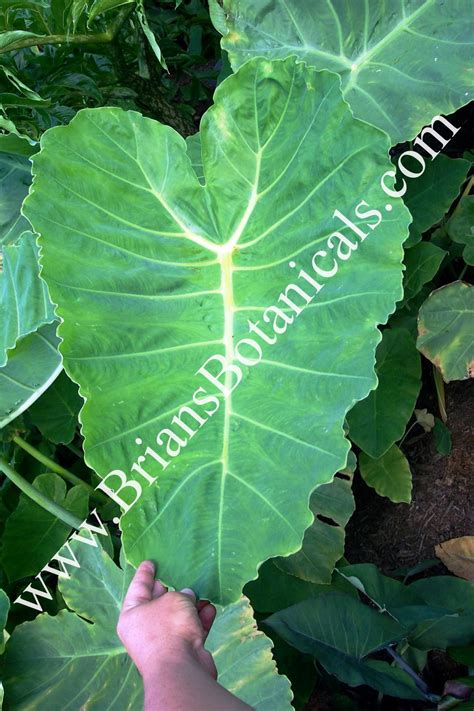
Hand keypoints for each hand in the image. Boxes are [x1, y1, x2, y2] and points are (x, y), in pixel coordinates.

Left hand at [117, 560, 216, 680]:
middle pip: (159, 603)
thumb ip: (182, 594)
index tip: (150, 561)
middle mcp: (144, 629)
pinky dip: (200, 620)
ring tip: (203, 591)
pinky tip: (211, 609)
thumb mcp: (175, 600)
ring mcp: (163, 643)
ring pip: (178, 617)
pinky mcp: (181, 653)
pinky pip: (191, 630)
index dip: (145, 573)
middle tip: (180, 572)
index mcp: (132, 615)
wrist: (180, 670)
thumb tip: (188, 596)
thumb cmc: (169, 628)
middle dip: (172, 589)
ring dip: (192, 605)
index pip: (138, 587)